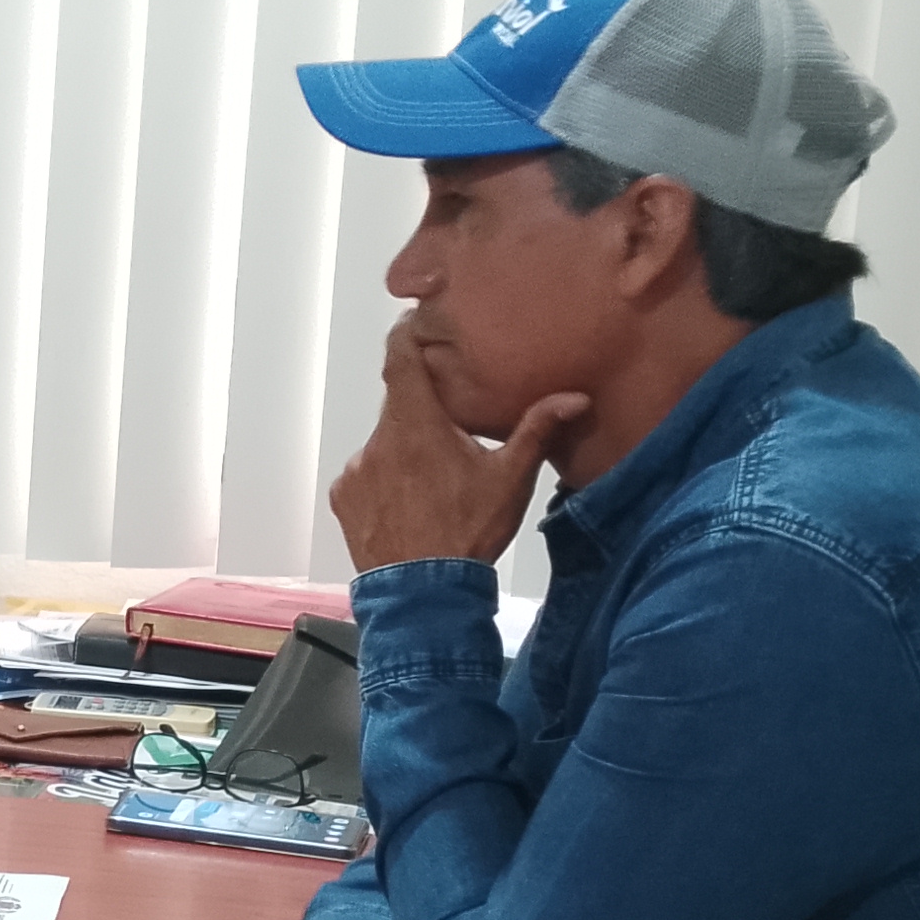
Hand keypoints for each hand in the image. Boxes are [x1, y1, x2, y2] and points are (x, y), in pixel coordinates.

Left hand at [327, 316, 587, 570]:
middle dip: (424, 410)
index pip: (400, 357)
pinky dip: (386, 480)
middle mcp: (377, 439)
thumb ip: (537, 431)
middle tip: (453, 428)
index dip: (407, 334)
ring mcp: (355, 470)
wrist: (423, 596)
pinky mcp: (343, 498)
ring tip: (435, 482)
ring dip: (406, 451)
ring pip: (384, 443)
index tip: (417, 323)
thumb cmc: (468, 533)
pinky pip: (365, 475)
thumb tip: (575, 398)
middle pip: (398, 405)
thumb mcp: (510, 480)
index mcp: (415, 423)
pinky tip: (411, 504)